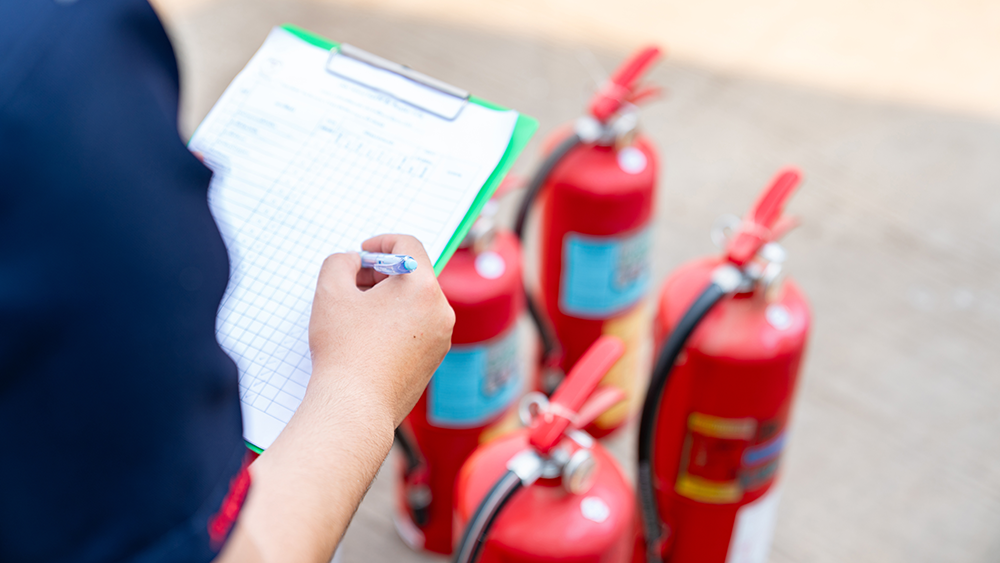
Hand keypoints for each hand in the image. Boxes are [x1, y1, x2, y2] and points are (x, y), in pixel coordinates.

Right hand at [307, 234, 454, 426]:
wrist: (355, 408)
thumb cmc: (344, 351)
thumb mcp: (330, 292)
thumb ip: (340, 262)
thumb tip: (354, 262)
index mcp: (422, 287)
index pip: (408, 245)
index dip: (381, 242)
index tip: (361, 254)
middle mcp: (441, 310)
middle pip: (414, 274)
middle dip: (381, 273)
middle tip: (352, 285)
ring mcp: (441, 338)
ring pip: (416, 303)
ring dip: (388, 299)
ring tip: (356, 316)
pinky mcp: (435, 360)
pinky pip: (418, 328)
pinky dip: (397, 323)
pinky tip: (368, 339)